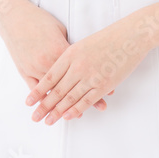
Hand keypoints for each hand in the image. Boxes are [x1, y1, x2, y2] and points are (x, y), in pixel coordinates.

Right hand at [0, 0, 113, 116]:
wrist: (14, 16)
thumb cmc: (39, 20)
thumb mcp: (60, 30)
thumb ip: (70, 47)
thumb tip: (84, 56)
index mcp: (60, 50)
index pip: (82, 70)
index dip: (96, 80)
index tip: (108, 90)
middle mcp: (48, 61)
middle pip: (70, 84)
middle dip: (88, 96)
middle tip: (100, 108)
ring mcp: (35, 67)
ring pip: (53, 91)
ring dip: (65, 104)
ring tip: (78, 115)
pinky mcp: (24, 69)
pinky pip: (36, 88)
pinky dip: (45, 99)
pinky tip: (53, 108)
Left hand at [24, 19, 149, 124]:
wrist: (130, 36)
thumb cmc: (107, 38)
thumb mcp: (82, 44)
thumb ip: (69, 58)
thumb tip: (59, 73)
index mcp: (69, 54)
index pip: (49, 78)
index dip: (38, 91)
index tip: (28, 102)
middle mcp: (77, 67)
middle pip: (56, 91)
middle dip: (44, 106)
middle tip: (34, 117)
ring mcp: (91, 77)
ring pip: (69, 98)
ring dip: (57, 112)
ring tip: (48, 121)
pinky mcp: (104, 85)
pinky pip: (86, 100)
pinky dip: (76, 110)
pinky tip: (68, 117)